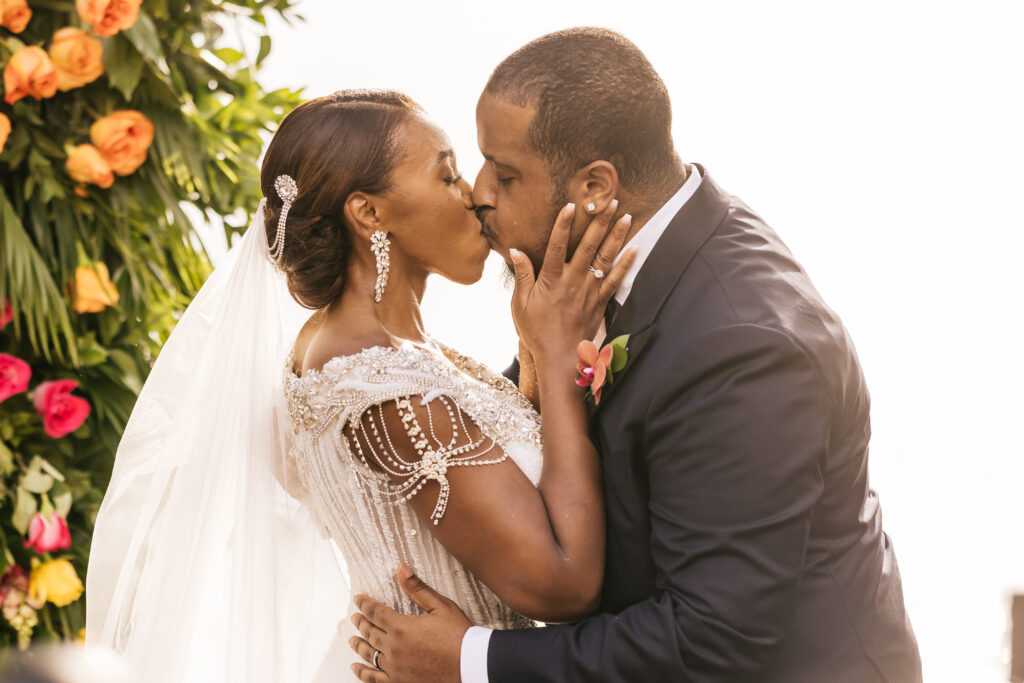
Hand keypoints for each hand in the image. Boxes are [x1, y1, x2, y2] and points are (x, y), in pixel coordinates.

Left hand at [349, 565, 471, 682]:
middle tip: (355, 617)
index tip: (358, 600)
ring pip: (369, 655)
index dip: (365, 604)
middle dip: (360, 623)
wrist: (472, 666)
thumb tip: (401, 569)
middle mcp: (394, 649)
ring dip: (359, 646)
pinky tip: (356, 668)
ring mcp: (395, 669)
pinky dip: (363, 673)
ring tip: (352, 640)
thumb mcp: (441, 607)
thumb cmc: (460, 636)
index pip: (375, 612)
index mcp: (402, 628)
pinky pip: (375, 679)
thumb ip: (417, 589)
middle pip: (369, 633)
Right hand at [510, 200, 634, 362]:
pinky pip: (615, 280)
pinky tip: (634, 248)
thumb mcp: (520, 304)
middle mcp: (572, 282)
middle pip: (587, 246)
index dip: (563, 224)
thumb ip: (522, 275)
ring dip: (616, 236)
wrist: (559, 359)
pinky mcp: (599, 303)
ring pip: (604, 259)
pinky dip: (625, 264)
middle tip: (608, 200)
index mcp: (550, 280)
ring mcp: (588, 291)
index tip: (572, 204)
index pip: (556, 246)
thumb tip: (515, 250)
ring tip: (625, 216)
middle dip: (599, 221)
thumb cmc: (536, 332)